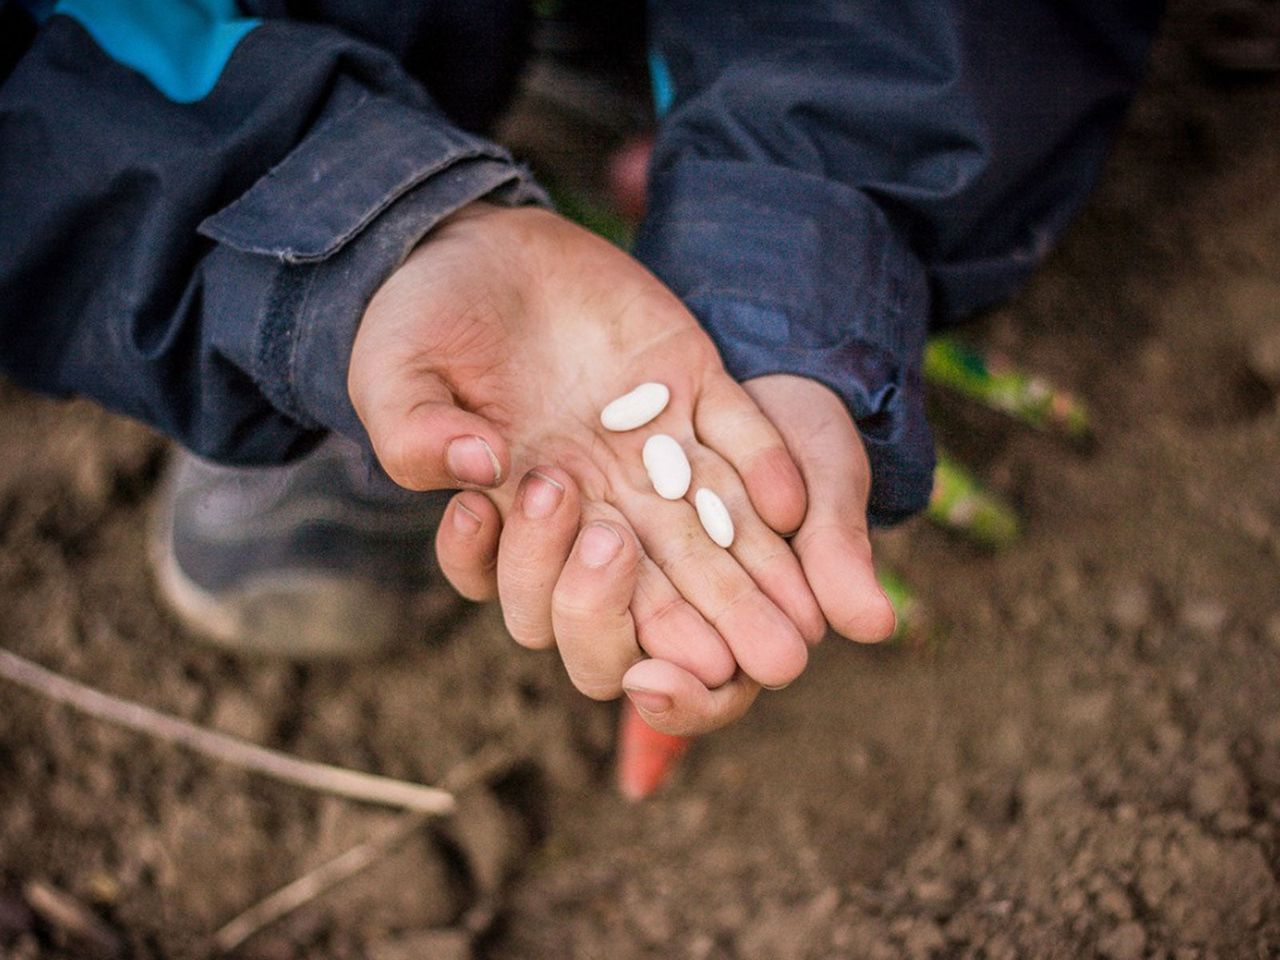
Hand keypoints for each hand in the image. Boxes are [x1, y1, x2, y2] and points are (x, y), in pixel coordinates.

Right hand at [348, 203, 824, 729]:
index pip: (547, 598)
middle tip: (723, 660)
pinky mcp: (692, 385)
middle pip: (646, 589)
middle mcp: (593, 497)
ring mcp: (649, 446)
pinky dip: (764, 467)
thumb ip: (412, 432)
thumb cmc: (422, 318)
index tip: (585, 565)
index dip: (573, 607)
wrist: (482, 240)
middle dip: (689, 627)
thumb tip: (481, 470)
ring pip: (708, 530)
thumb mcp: (394, 370)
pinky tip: (790, 506)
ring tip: (795, 631)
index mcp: (516, 514)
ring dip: (751, 578)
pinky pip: (737, 435)